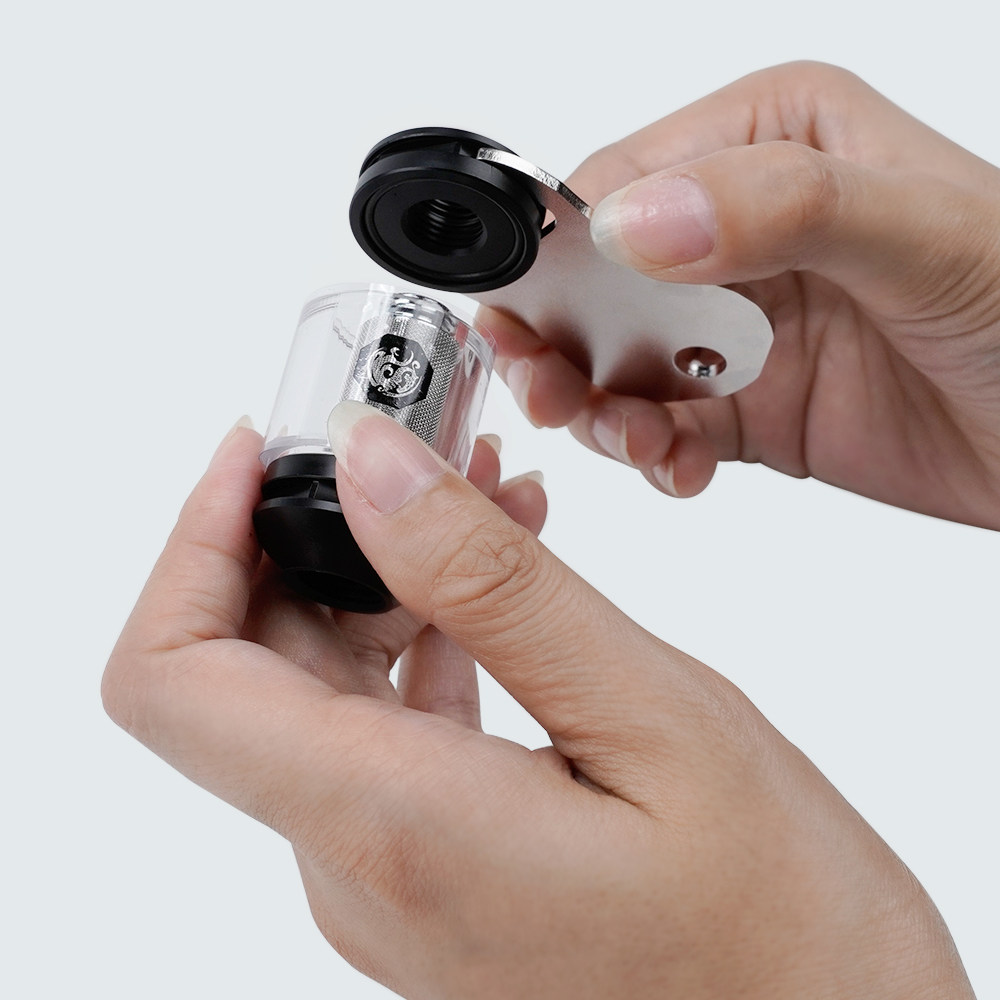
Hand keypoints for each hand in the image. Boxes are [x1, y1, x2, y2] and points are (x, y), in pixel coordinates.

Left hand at [103, 404, 973, 998]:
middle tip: (410, 444)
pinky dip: (423, 634)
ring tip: (486, 495)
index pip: (174, 676)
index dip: (191, 544)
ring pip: (319, 688)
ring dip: (379, 574)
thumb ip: (489, 586)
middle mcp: (359, 866)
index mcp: (393, 829)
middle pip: (245, 666)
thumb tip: (370, 466)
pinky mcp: (433, 867)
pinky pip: (384, 728)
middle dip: (308, 531)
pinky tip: (501, 582)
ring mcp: (391, 875)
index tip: (262, 452)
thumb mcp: (649, 715)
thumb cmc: (779, 916)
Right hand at [487, 61, 999, 527]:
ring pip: (617, 365)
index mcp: (768, 143)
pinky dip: (653, 456)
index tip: (537, 320)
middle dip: (565, 343)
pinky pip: (664, 430)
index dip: (567, 253)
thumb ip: (781, 210)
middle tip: (554, 393)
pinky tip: (682, 468)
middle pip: (599, 283)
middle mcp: (738, 230)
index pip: (622, 185)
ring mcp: (738, 324)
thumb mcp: (923, 235)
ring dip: (605, 410)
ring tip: (636, 441)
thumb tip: (636, 223)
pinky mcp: (745, 404)